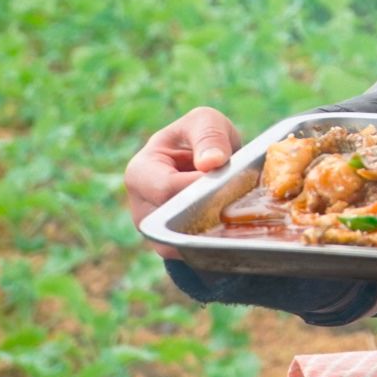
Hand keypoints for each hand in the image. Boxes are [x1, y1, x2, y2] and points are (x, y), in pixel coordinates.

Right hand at [124, 106, 241, 258]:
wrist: (209, 165)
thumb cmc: (200, 139)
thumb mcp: (206, 122)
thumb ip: (209, 135)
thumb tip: (211, 163)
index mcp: (140, 172)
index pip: (166, 190)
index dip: (199, 187)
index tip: (226, 179)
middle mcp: (141, 208)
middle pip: (173, 220)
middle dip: (207, 209)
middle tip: (236, 196)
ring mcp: (155, 234)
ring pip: (184, 242)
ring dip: (213, 228)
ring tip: (235, 209)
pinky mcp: (173, 249)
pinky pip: (192, 254)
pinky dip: (214, 241)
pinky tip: (233, 225)